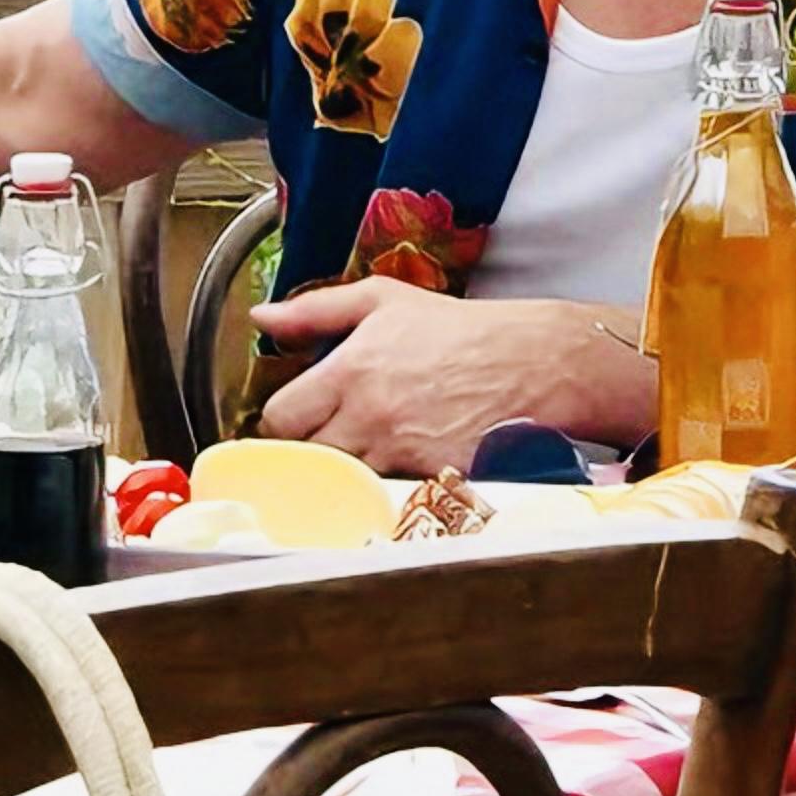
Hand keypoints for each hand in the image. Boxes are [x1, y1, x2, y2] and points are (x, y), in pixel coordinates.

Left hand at [250, 276, 651, 472]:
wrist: (532, 363)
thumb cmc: (461, 331)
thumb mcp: (384, 301)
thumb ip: (316, 309)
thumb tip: (263, 319)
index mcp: (351, 370)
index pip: (280, 418)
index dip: (285, 420)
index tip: (301, 415)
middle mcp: (369, 416)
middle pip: (304, 456)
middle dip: (312, 447)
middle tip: (332, 432)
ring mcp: (399, 453)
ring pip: (341, 481)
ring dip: (346, 469)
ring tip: (370, 447)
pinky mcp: (428, 479)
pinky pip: (384, 495)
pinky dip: (384, 486)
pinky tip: (400, 465)